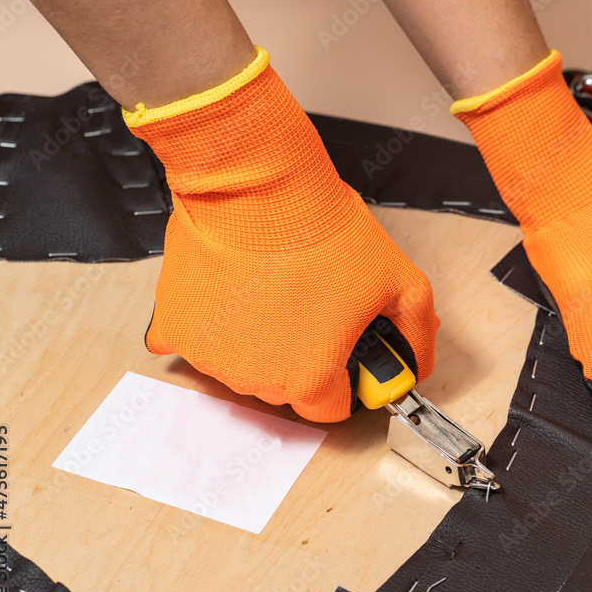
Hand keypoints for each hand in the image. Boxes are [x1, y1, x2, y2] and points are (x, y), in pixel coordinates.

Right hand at [127, 48, 438, 421]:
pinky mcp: (176, 330)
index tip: (344, 352)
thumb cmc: (321, 229)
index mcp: (310, 377)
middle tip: (311, 306)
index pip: (332, 407)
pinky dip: (215, 324)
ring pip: (243, 364)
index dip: (344, 378)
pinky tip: (234, 291)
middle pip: (287, 387)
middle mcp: (256, 377)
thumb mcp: (400, 282)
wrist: (259, 185)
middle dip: (303, 354)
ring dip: (258, 338)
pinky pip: (199, 342)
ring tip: (275, 289)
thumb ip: (415, 334)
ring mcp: (211, 356)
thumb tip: (415, 365)